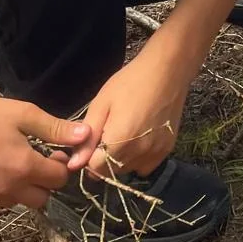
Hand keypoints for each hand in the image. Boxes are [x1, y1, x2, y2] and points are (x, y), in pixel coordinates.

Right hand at [0, 83, 89, 209]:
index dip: (60, 166)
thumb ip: (56, 129)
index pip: (59, 180)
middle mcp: (7, 190)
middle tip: (32, 162)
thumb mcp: (23, 115)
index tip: (53, 154)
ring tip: (4, 162)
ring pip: (12, 202)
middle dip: (43, 183)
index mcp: (25, 168)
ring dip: (16, 188)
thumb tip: (87, 135)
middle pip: (40, 199)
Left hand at [72, 45, 193, 179]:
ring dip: (120, 159)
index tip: (91, 140)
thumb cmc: (130, 82)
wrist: (168, 70)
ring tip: (123, 133)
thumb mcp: (101, 104)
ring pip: (128, 169)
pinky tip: (138, 139)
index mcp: (120, 141)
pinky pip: (145, 166)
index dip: (88, 156)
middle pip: (111, 172)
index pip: (95, 169)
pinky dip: (137, 159)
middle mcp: (140, 152)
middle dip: (103, 158)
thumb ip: (87, 138)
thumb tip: (74, 165)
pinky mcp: (167, 149)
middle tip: (107, 132)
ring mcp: (156, 152)